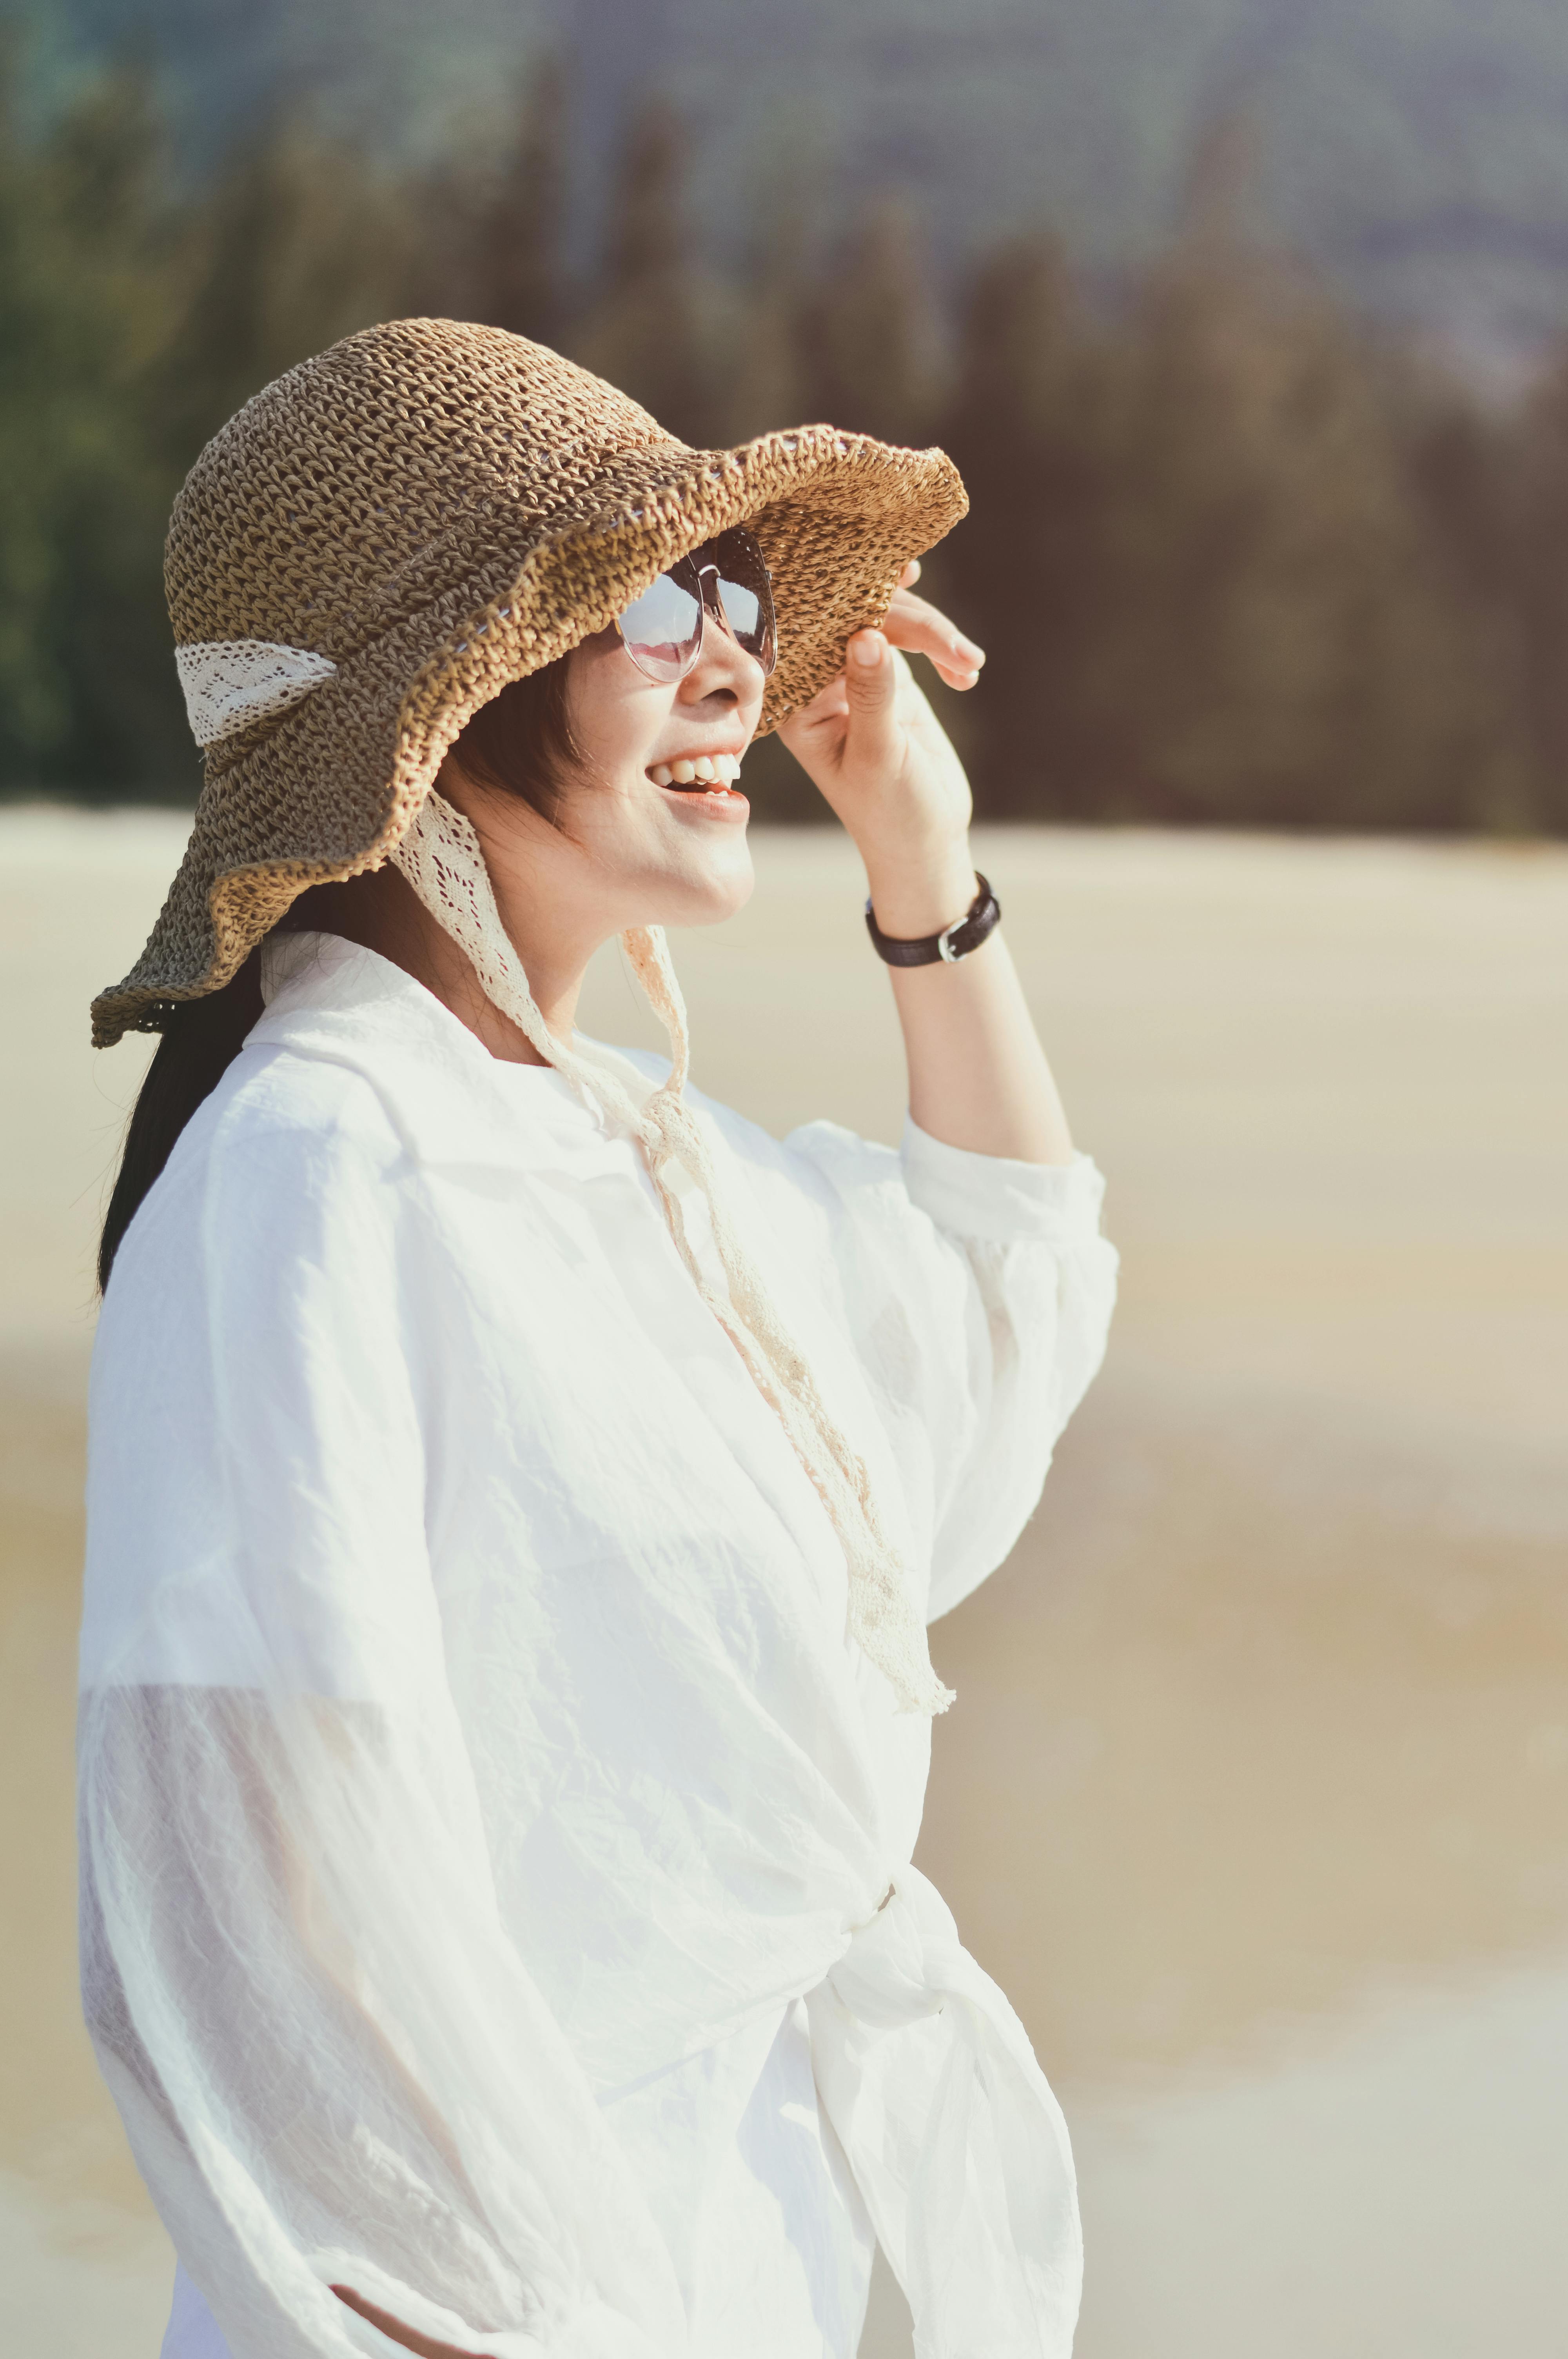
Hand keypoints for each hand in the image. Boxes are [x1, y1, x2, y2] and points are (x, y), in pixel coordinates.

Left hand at [778, 563, 985, 934]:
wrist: (925, 841)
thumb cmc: (891, 812)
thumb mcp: (881, 756)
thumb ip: (873, 695)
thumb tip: (867, 633)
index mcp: (796, 701)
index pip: (813, 631)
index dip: (843, 595)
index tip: (884, 572)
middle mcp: (818, 681)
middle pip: (855, 615)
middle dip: (906, 617)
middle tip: (951, 641)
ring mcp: (854, 674)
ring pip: (888, 620)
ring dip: (934, 633)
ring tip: (968, 662)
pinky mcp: (888, 675)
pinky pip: (911, 635)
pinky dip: (943, 646)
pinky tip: (967, 670)